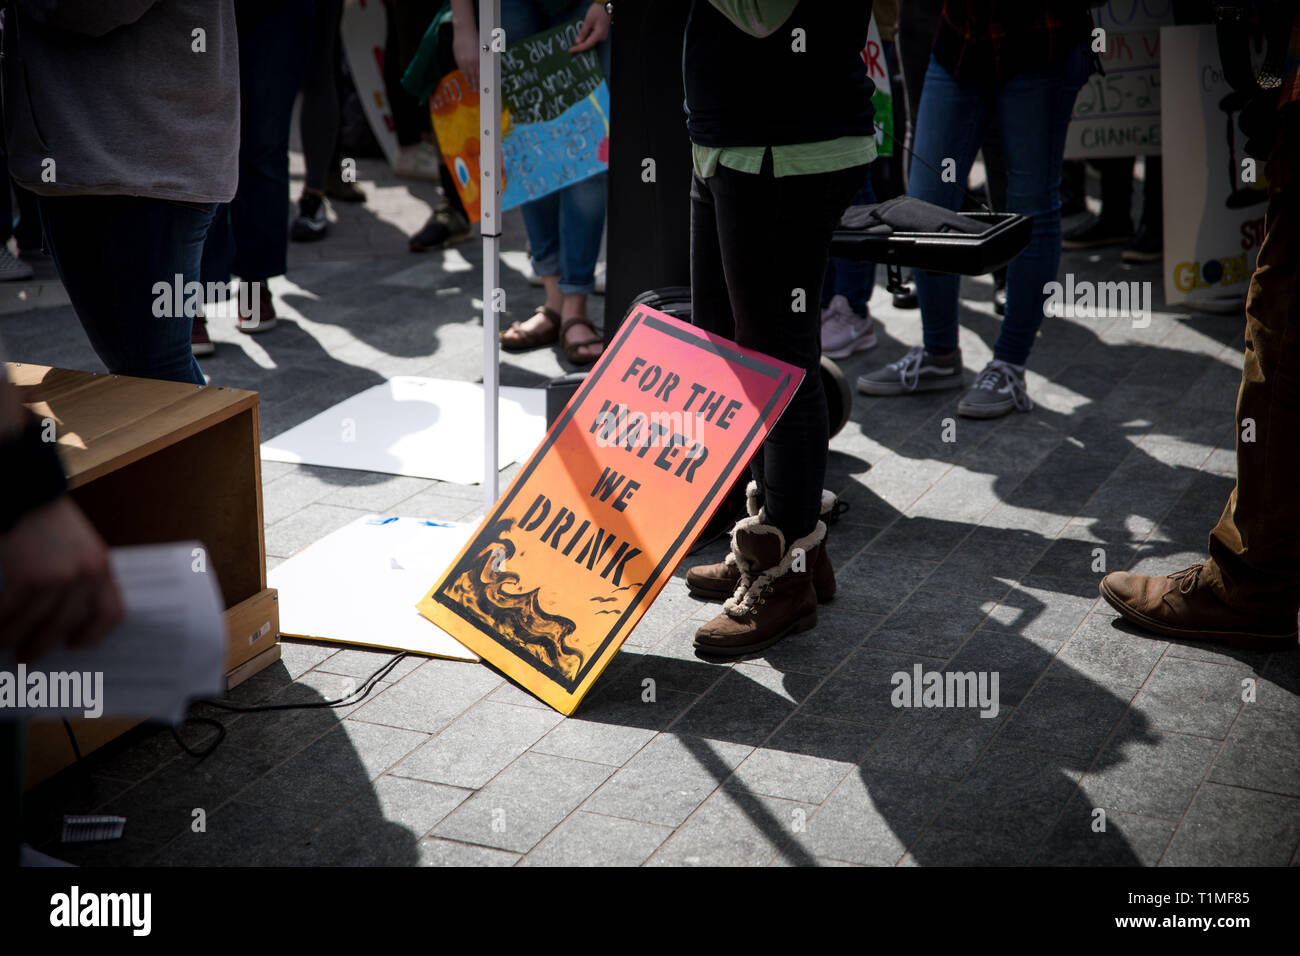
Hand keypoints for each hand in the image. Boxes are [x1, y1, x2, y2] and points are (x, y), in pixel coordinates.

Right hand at [0, 496, 122, 662]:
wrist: (27, 495)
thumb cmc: (49, 525)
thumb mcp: (78, 550)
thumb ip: (78, 580)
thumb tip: (63, 621)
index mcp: (102, 569)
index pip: (112, 613)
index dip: (94, 634)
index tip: (75, 645)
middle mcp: (87, 575)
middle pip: (67, 625)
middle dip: (43, 645)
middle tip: (26, 656)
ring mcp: (60, 577)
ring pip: (36, 624)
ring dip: (15, 639)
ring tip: (3, 645)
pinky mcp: (30, 578)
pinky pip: (11, 612)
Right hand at [453, 23, 480, 90]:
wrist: (463, 29)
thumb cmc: (475, 37)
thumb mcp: (481, 48)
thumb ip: (482, 59)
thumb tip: (485, 69)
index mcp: (478, 59)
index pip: (480, 74)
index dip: (482, 83)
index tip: (483, 88)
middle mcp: (471, 61)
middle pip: (474, 77)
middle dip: (476, 85)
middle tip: (477, 92)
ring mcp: (463, 60)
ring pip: (467, 74)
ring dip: (470, 82)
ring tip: (472, 89)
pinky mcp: (458, 59)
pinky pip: (462, 70)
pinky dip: (465, 76)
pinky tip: (466, 79)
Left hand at [569, 3, 609, 52]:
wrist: (606, 6)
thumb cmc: (597, 11)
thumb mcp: (588, 21)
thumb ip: (583, 32)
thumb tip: (578, 42)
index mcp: (599, 35)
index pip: (587, 45)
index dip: (578, 48)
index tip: (570, 50)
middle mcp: (602, 38)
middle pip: (589, 44)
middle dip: (580, 45)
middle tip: (571, 48)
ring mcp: (602, 36)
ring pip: (591, 41)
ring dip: (583, 41)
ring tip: (575, 42)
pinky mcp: (601, 33)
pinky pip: (593, 38)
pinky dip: (586, 38)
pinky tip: (581, 36)